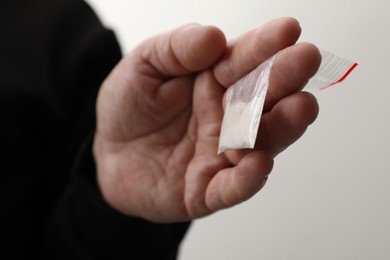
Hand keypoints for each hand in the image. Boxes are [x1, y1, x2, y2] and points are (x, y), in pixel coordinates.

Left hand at [93, 17, 320, 222]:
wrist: (108, 154)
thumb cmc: (129, 106)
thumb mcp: (144, 66)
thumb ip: (176, 49)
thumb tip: (213, 37)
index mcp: (215, 80)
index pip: (244, 60)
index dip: (265, 45)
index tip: (287, 29)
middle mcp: (227, 116)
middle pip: (262, 99)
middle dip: (285, 79)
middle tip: (304, 60)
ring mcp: (222, 154)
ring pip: (260, 143)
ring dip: (283, 127)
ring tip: (300, 108)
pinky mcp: (208, 190)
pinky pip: (231, 188)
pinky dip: (248, 179)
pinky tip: (259, 163)